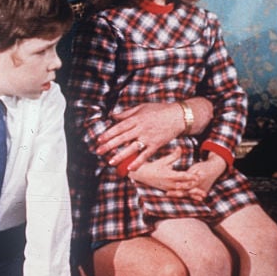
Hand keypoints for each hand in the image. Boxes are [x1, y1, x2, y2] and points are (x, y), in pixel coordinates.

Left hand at [97, 99, 212, 171]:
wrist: (178, 116)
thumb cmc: (159, 110)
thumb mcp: (142, 107)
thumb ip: (126, 113)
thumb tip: (112, 116)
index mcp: (136, 118)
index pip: (119, 127)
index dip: (108, 133)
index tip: (99, 139)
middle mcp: (141, 128)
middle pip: (122, 138)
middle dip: (109, 145)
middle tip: (98, 151)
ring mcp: (148, 137)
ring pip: (132, 148)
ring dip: (121, 155)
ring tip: (110, 161)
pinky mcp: (156, 145)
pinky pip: (146, 155)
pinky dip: (138, 162)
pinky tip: (130, 168)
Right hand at [129, 153, 224, 201]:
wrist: (142, 175)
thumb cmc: (154, 166)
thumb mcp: (164, 160)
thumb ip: (173, 156)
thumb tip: (180, 148)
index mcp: (169, 175)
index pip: (182, 176)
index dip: (191, 176)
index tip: (199, 175)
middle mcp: (170, 184)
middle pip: (185, 187)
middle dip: (195, 188)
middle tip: (205, 191)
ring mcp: (169, 189)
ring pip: (183, 193)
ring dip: (193, 194)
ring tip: (202, 197)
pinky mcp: (168, 191)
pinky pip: (180, 195)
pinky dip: (187, 196)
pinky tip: (194, 198)